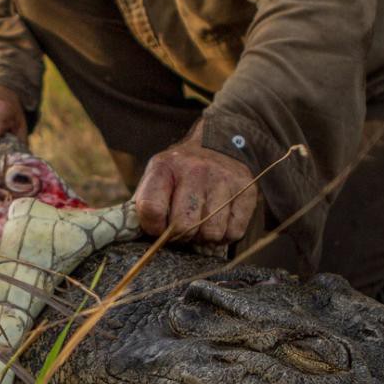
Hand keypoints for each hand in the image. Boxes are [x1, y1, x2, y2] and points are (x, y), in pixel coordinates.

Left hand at [131, 137, 257, 245]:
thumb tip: (137, 238)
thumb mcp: (155, 179)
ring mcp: (223, 179)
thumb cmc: (179, 175)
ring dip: (204, 237)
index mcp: (164, 167)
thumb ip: (144, 207)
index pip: (151, 209)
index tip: (158, 228)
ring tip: (201, 224)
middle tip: (183, 230)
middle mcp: (195, 169)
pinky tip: (219, 222)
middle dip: (181, 236)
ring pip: (211, 232)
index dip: (154, 228)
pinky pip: (234, 232)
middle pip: (184, 225)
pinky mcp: (246, 190)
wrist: (216, 145)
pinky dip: (225, 235)